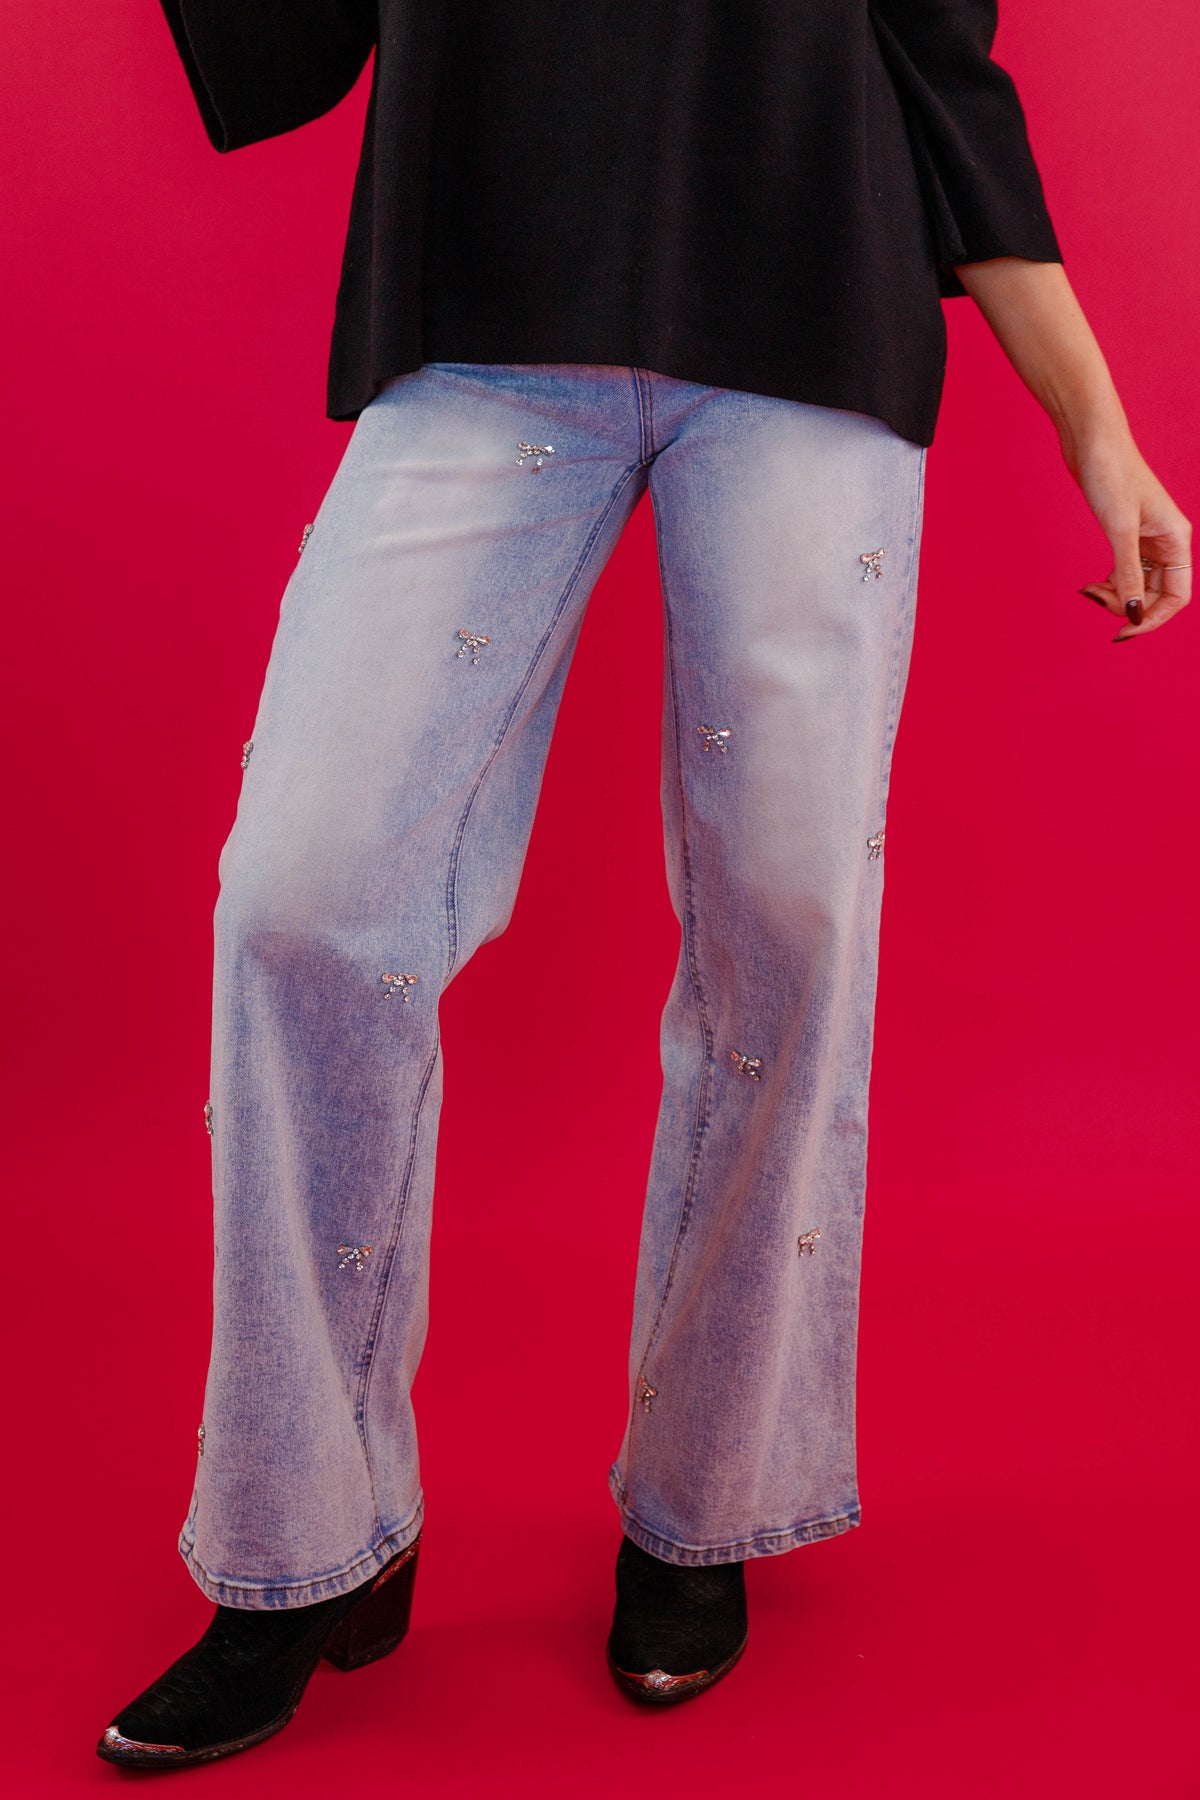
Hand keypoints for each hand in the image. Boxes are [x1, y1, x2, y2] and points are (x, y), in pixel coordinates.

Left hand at [1069, 429, 1190, 640]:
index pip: (1177, 596)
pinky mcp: (1127, 534)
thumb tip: (1133, 613)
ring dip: (1115, 596)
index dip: (1154, 618)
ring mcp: (1147, 538)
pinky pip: (1125, 572)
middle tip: (1095, 600)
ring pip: (1139, 585)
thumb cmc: (1111, 474)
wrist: (1092, 442)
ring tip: (1089, 590)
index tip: (1125, 630)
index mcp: (1176, 538)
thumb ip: (1127, 573)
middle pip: (1157, 594)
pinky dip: (1109, 583)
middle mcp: (1167, 541)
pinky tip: (1089, 585)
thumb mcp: (1119, 529)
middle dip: (1128, 606)